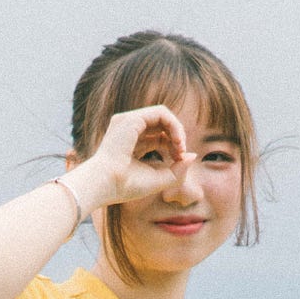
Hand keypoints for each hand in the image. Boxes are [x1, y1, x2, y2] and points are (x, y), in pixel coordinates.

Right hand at [74, 105, 197, 208]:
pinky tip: (177, 141)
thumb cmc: (126, 186)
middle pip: (162, 125)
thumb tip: (192, 155)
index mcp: (130, 143)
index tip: (178, 161)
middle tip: (181, 154)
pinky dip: (173, 125)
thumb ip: (177, 170)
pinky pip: (161, 112)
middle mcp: (128, 129)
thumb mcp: (158, 179)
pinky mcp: (132, 118)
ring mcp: (128, 121)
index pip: (158, 137)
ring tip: (180, 147)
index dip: (173, 146)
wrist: (106, 184)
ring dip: (177, 130)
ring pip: (163, 115)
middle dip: (177, 137)